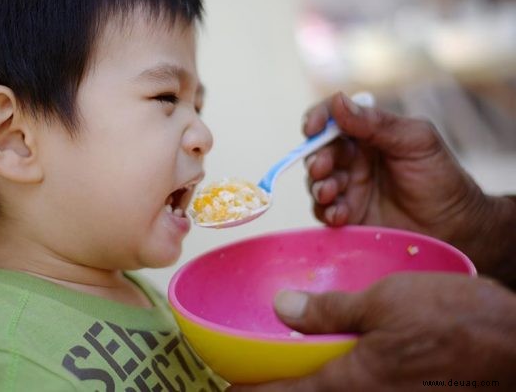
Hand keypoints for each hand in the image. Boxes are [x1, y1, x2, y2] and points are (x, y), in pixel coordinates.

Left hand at [229, 273, 515, 390]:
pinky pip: (365, 391)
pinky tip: (342, 365)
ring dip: (312, 386)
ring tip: (294, 373)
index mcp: (354, 381)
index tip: (228, 390)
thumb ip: (331, 311)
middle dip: (280, 391)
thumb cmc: (457, 322)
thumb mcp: (385, 301)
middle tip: (255, 381)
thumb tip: (283, 309)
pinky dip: (343, 382)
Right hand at [303, 92, 507, 274]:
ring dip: (318, 185)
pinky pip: (324, 211)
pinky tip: (341, 215)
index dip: (317, 119)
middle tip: (323, 168)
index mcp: (367, 134)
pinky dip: (326, 211)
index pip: (332, 118)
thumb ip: (376, 123)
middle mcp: (352, 158)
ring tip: (332, 193)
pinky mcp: (347, 216)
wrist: (455, 227)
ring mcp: (348, 188)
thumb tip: (337, 101)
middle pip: (318, 151)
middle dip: (316, 158)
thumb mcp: (416, 141)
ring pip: (316, 181)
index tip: (312, 128)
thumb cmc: (440, 177)